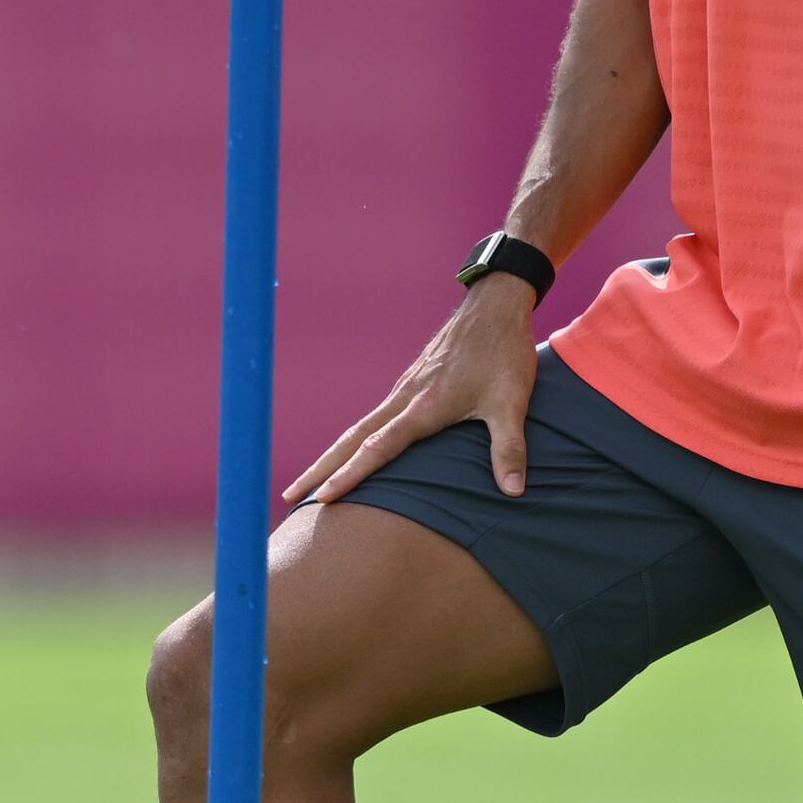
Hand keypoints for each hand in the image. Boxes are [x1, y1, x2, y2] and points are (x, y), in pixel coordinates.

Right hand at [288, 279, 541, 502]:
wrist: (494, 305)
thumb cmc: (503, 353)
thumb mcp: (512, 403)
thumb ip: (509, 449)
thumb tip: (513, 491)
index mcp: (423, 407)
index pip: (377, 449)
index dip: (349, 476)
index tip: (321, 498)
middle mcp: (405, 398)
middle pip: (351, 440)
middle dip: (320, 469)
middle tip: (289, 497)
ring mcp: (404, 389)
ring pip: (360, 427)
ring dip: (333, 455)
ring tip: (312, 482)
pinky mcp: (410, 383)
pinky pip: (375, 417)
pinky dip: (355, 439)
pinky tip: (353, 451)